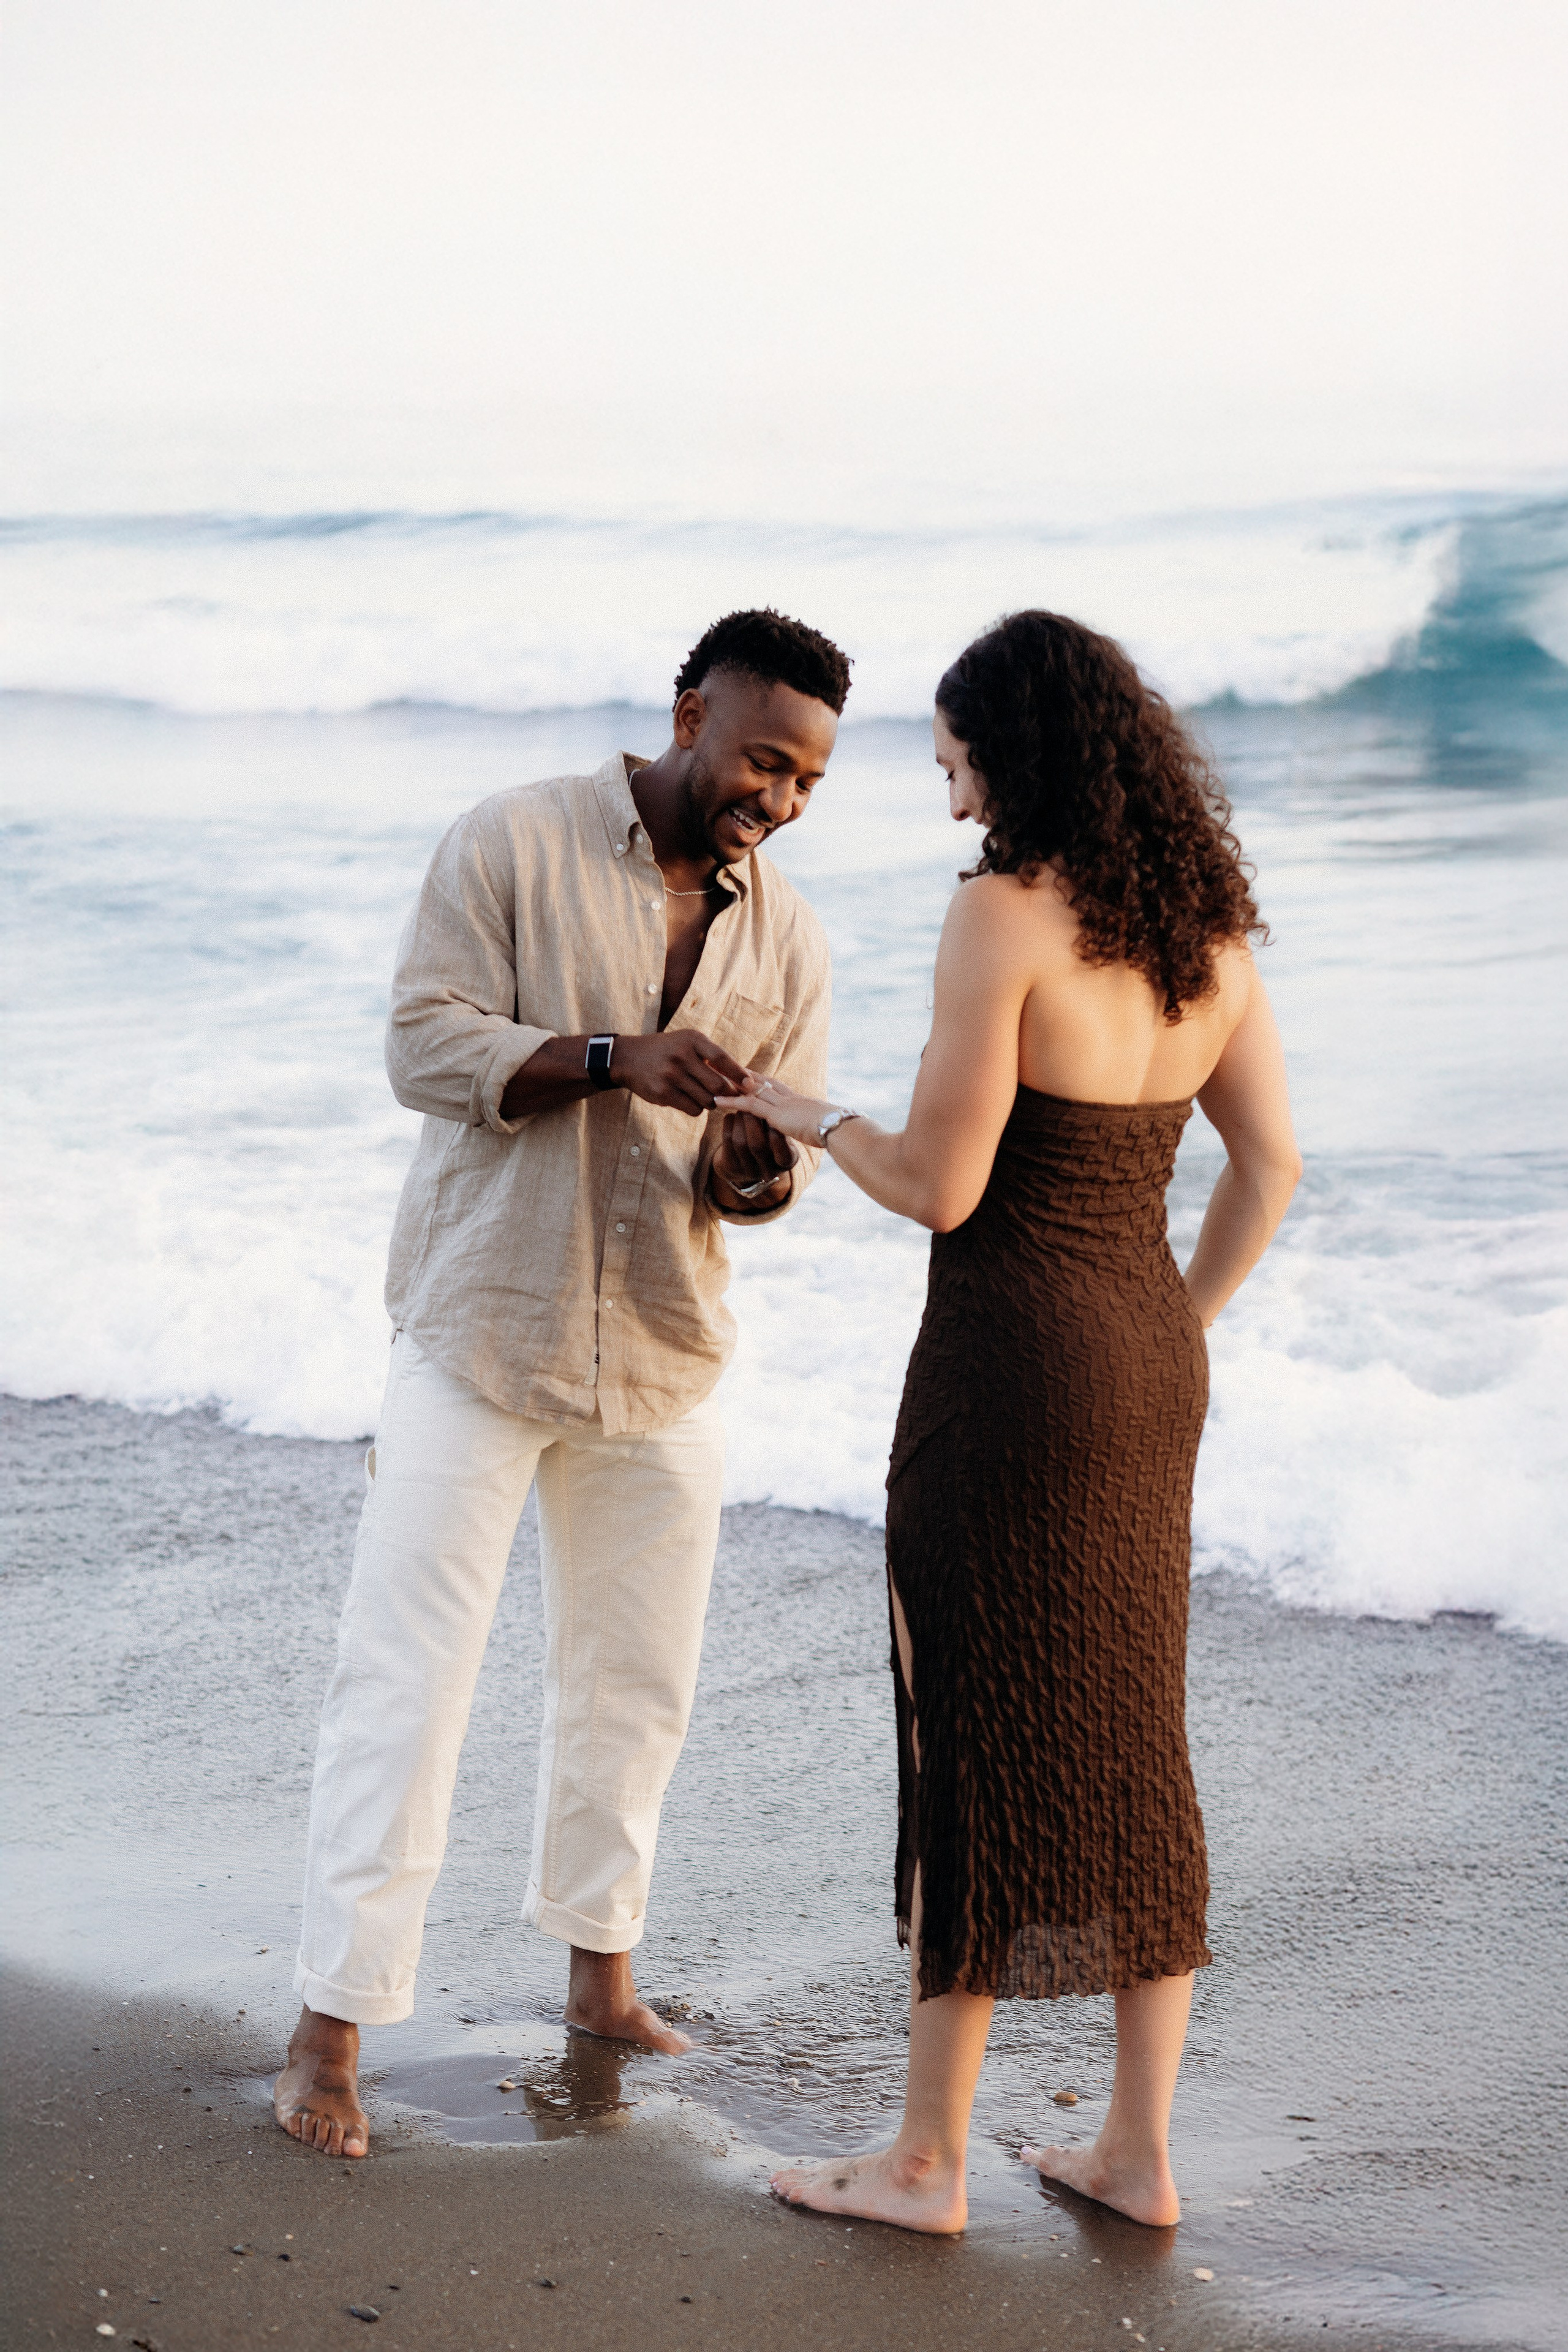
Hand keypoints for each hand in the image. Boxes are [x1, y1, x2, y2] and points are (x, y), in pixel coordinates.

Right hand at [612, 1031, 754, 1115]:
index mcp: (692, 1039)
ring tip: (705, 1095)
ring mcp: (671, 1075)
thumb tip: (744, 1078)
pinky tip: (689, 1099)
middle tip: (729, 1096)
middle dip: (727, 1093)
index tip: (749, 1084)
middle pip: (718, 1085)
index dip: (738, 1073)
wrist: (629, 1058)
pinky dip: (696, 1108)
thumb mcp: (687, 1042)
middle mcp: (681, 1055)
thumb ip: (712, 1056)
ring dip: (711, 1102)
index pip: (722, 1058)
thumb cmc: (667, 1050)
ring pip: (707, 1100)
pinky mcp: (663, 1093)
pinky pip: (693, 1109)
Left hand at [712, 1110, 796, 1203]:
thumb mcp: (785, 1136)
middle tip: (750, 1101)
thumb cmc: (773, 1141)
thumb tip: (774, 1099)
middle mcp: (768, 1171)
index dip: (775, 1130)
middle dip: (752, 1119)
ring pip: (740, 1141)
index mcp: (786, 1162)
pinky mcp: (731, 1165)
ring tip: (741, 1106)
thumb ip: (783, 1124)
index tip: (770, 1111)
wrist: (750, 1163)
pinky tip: (733, 1115)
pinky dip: (729, 1122)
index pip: (782, 1150)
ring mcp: (747, 1171)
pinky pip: (727, 1139)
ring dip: (740, 1119)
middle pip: (757, 1145)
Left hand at [713, 1074, 832, 1145]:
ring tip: (714, 1078)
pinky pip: (749, 1106)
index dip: (762, 1080)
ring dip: (732, 1084)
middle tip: (727, 1067)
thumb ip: (817, 1123)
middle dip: (744, 1075)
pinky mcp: (776, 1114)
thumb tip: (822, 1127)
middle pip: (762, 1082)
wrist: (840, 1128)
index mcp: (801, 1101)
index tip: (750, 1075)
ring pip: (752, 1090)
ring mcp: (782, 1104)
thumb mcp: (825, 1124)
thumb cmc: (838, 1129)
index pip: (777, 1087)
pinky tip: (717, 1101)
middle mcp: (790, 1098)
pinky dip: (732, 1102)